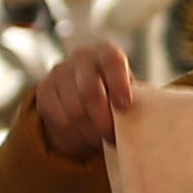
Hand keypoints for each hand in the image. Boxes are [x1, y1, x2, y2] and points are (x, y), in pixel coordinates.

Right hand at [33, 43, 137, 162]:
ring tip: (99, 139)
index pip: (112, 61)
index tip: (124, 106)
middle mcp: (82, 57)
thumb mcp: (128, 95)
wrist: (85, 101)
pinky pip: (59, 120)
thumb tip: (149, 121)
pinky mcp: (43, 90)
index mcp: (107, 52)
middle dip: (102, 121)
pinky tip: (82, 137)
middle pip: (89, 92)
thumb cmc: (116, 97)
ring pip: (73, 111)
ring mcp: (60, 71)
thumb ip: (135, 102)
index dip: (119, 83)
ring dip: (88, 132)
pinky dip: (73, 135)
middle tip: (112, 138)